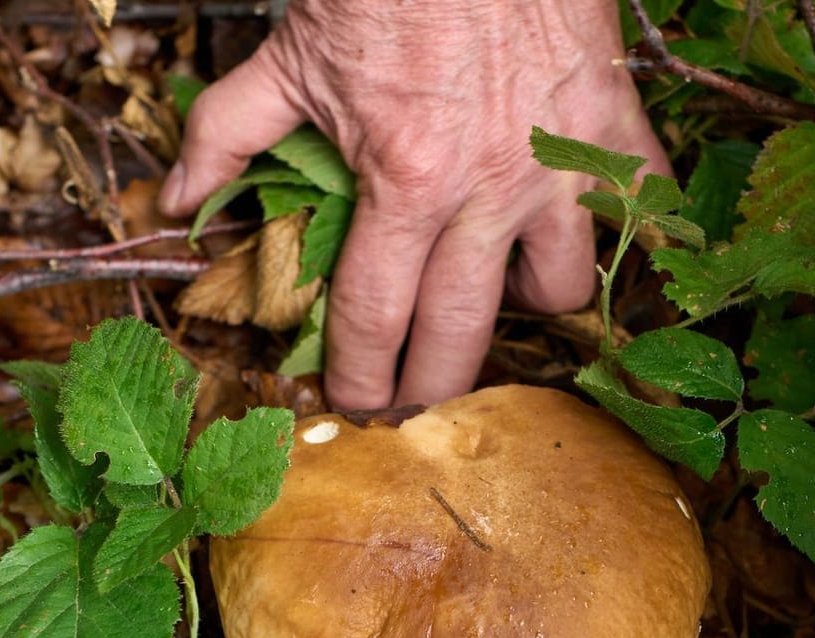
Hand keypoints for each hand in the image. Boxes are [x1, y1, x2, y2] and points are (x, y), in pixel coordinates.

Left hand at [158, 0, 669, 408]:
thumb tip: (175, 199)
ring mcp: (557, 166)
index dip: (359, 375)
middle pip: (462, 333)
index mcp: (404, 182)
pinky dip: (625, 231)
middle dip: (432, 388)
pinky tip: (593, 234)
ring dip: (524, 308)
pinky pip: (639, 208)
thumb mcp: (287, 55)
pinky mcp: (610, 127)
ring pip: (560, 288)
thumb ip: (226, 133)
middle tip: (414, 406)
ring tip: (497, 297)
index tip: (351, 401)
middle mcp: (487, 192)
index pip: (375, 316)